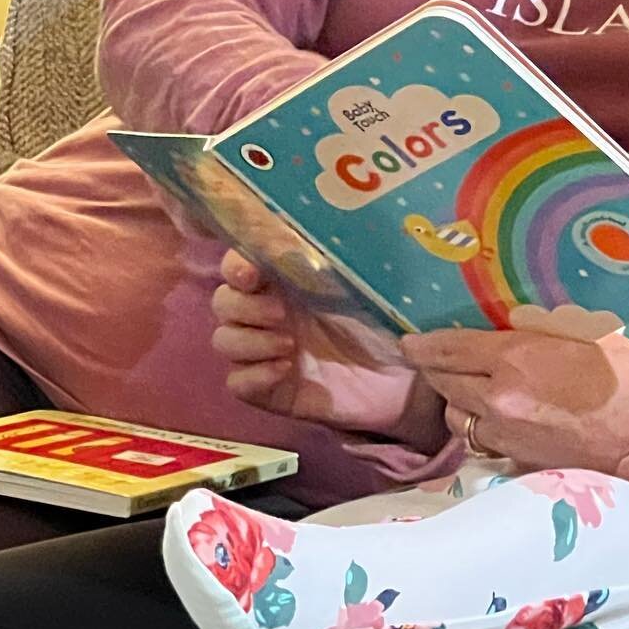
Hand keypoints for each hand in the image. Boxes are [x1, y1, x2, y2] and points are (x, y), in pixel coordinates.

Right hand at [212, 250, 417, 431]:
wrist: (404, 380)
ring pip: (224, 340)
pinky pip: (237, 383)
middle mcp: (268, 314)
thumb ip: (344, 264)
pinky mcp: (271, 390)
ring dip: (249, 340)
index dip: (235, 266)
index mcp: (285, 282)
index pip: (239, 265)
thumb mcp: (368, 288)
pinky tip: (286, 370)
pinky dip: (254, 375)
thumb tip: (324, 238)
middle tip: (281, 313)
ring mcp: (266, 353)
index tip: (252, 273)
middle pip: (223, 302)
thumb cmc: (385, 324)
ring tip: (290, 345)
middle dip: (243, 305)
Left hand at [401, 326, 628, 474]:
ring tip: (471, 386)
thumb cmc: (627, 376)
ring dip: (458, 400)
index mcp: (515, 360)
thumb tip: (500, 318)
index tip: (409, 340)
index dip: (422, 344)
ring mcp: (506, 436)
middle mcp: (500, 401)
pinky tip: (499, 414)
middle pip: (444, 384)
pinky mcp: (517, 461)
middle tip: (434, 357)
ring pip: (458, 417)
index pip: (448, 349)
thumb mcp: (583, 331)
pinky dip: (481, 425)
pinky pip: (482, 440)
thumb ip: (534, 326)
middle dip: (436, 369)